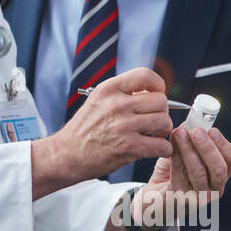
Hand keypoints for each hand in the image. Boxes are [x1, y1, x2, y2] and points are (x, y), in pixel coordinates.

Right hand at [55, 67, 174, 181]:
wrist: (66, 154)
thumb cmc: (82, 130)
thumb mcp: (96, 101)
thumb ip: (121, 94)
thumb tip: (150, 93)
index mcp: (108, 89)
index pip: (145, 75)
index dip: (157, 85)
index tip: (156, 94)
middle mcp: (116, 104)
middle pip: (160, 101)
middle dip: (161, 112)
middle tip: (154, 122)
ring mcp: (123, 126)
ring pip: (164, 122)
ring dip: (163, 131)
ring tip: (153, 136)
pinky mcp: (128, 147)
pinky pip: (161, 145)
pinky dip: (163, 149)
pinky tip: (154, 149)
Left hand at [136, 124, 230, 227]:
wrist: (154, 199)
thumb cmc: (172, 175)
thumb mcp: (184, 154)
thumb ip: (189, 139)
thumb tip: (190, 121)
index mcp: (219, 175)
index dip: (222, 142)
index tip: (210, 128)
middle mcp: (214, 188)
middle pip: (219, 168)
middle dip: (208, 147)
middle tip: (196, 131)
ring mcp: (199, 197)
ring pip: (199, 173)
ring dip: (189, 150)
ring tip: (179, 134)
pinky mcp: (181, 200)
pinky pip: (180, 177)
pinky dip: (176, 159)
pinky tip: (170, 148)